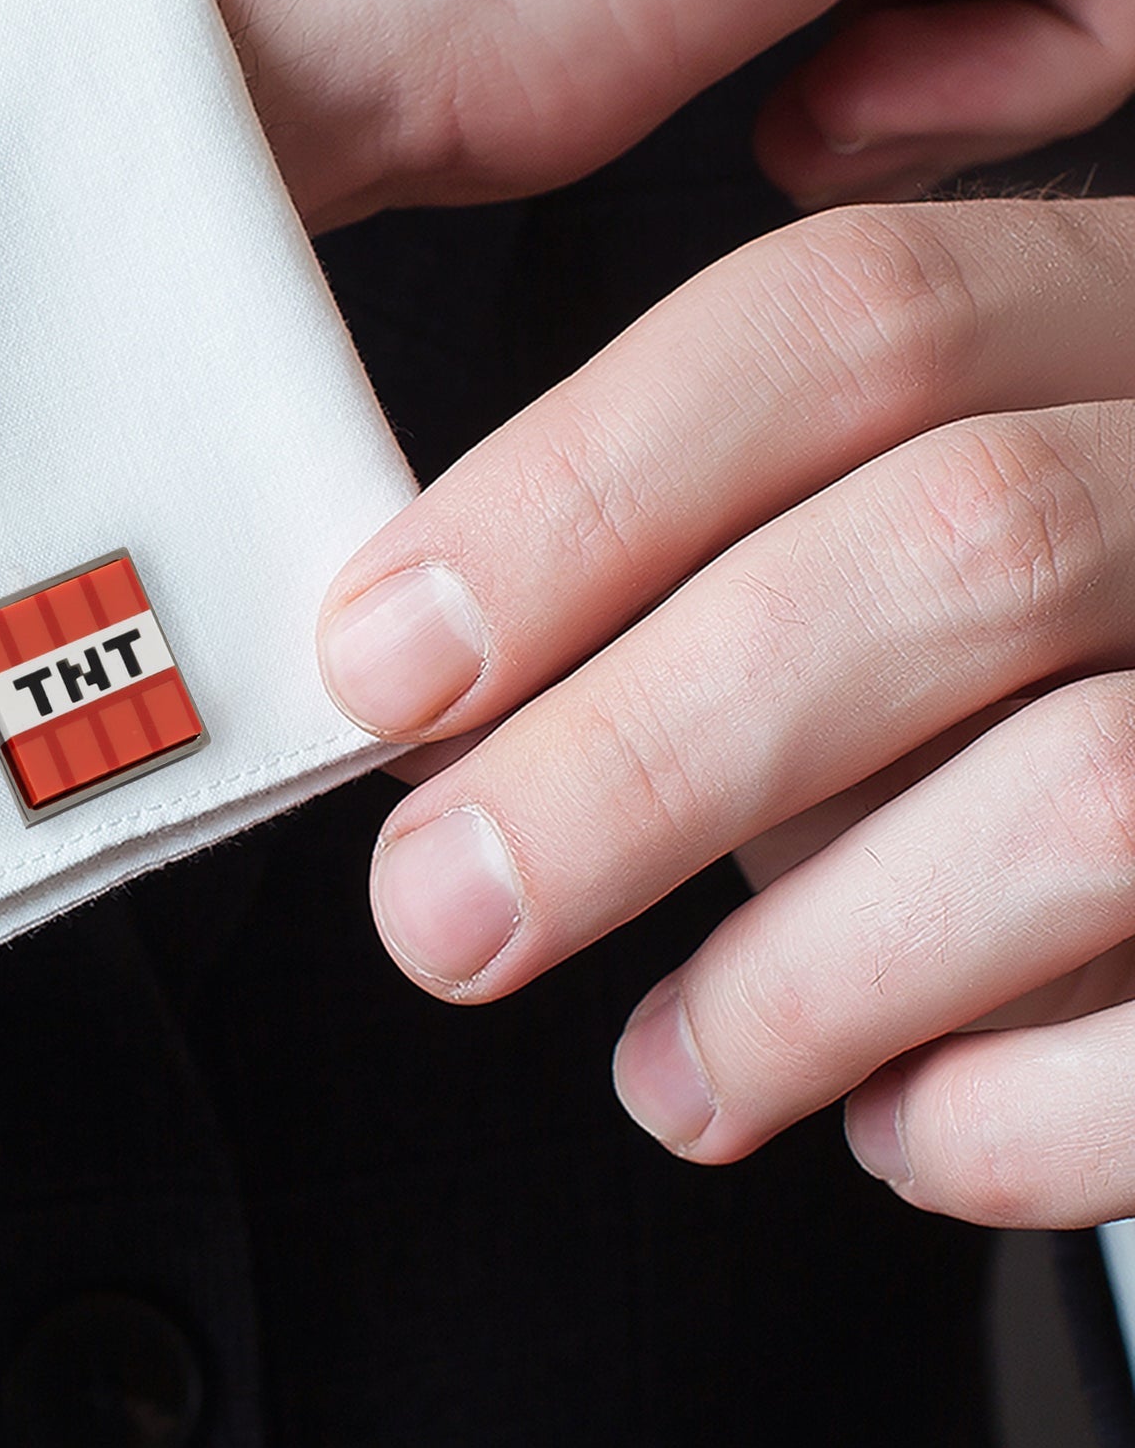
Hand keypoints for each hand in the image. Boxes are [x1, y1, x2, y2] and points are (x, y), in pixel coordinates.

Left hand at [319, 196, 1134, 1227]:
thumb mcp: (896, 528)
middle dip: (642, 753)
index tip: (385, 661)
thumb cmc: (1036, 648)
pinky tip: (900, 1129)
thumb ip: (721, 559)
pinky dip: (1016, 1114)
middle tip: (442, 906)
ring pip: (1093, 789)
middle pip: (957, 542)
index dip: (582, 490)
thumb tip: (442, 689)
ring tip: (671, 1074)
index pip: (845, 318)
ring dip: (809, 970)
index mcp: (1106, 317)